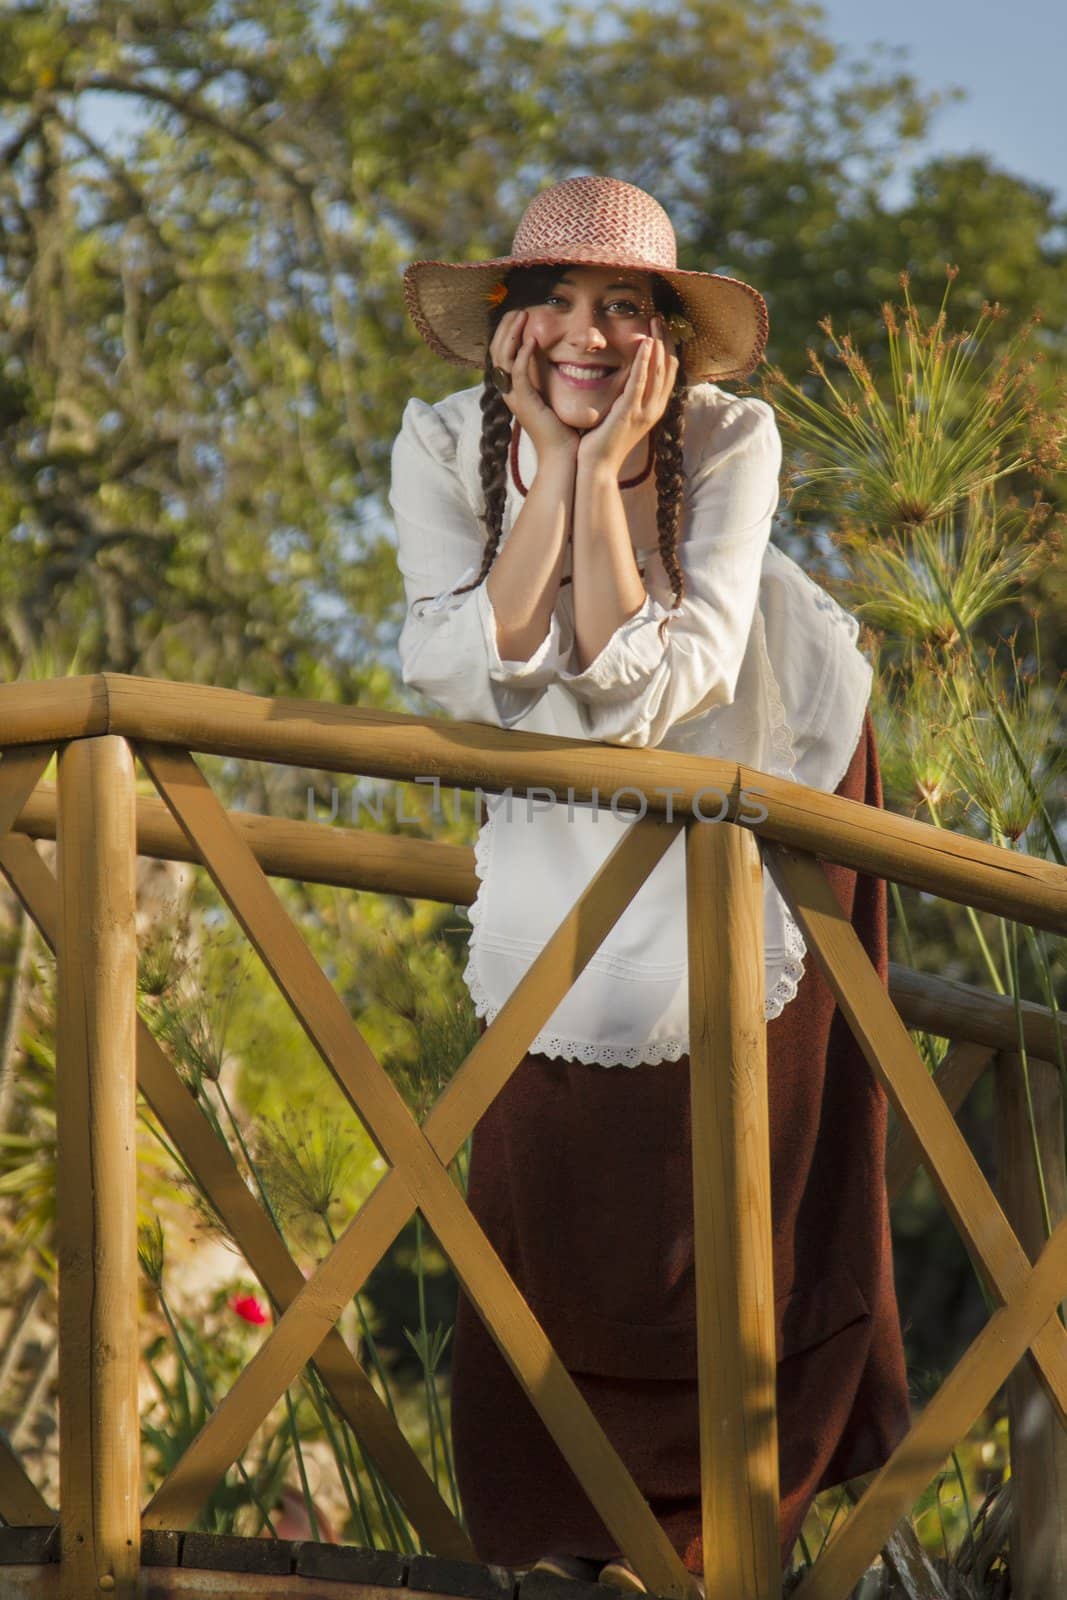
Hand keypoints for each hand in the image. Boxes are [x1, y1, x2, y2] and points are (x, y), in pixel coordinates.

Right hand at [488, 310, 578, 459]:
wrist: (563, 455)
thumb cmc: (562, 429)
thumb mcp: (553, 395)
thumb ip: (549, 376)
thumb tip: (559, 356)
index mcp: (514, 388)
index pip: (502, 353)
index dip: (507, 331)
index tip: (519, 313)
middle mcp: (509, 391)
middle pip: (497, 351)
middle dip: (506, 327)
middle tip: (518, 309)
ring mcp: (514, 398)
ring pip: (503, 359)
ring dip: (512, 334)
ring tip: (522, 316)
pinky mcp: (525, 404)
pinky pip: (518, 374)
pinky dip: (523, 355)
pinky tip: (532, 340)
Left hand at [576, 315, 677, 475]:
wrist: (597, 467)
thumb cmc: (604, 443)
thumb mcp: (622, 416)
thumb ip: (627, 397)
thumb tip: (625, 378)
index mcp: (654, 409)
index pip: (668, 373)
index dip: (667, 349)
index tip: (662, 329)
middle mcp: (654, 409)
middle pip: (667, 368)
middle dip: (665, 340)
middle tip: (660, 318)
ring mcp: (644, 411)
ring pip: (657, 371)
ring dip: (657, 344)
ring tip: (654, 323)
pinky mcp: (629, 412)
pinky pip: (639, 382)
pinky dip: (644, 362)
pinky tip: (645, 344)